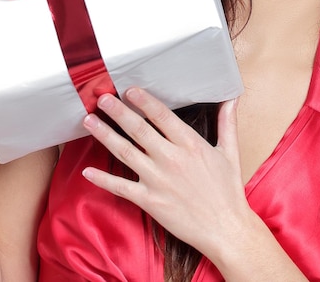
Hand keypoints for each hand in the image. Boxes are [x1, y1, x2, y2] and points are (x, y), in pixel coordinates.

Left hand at [81, 88, 252, 259]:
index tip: (129, 90)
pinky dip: (103, 179)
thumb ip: (227, 122)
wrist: (226, 230)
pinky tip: (87, 171)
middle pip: (139, 130)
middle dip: (118, 112)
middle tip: (101, 99)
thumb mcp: (230, 152)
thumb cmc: (228, 190)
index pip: (162, 116)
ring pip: (126, 153)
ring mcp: (158, 180)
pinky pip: (122, 187)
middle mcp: (172, 159)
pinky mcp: (150, 201)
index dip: (144, 101)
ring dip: (105, 135)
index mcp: (191, 144)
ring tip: (89, 121)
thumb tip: (232, 98)